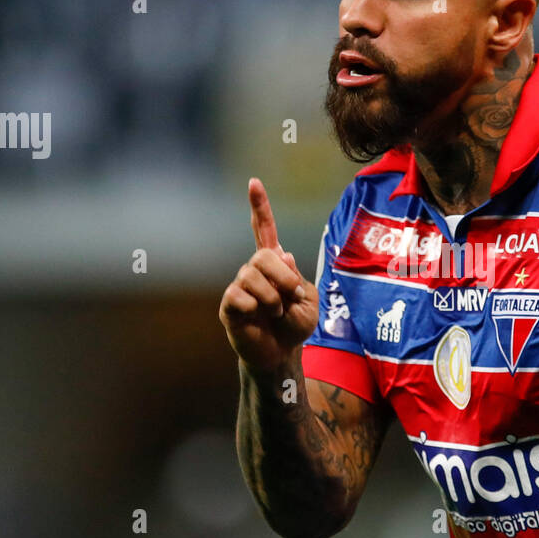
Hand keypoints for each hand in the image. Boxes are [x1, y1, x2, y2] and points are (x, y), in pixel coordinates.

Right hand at [219, 178, 318, 371]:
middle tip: (291, 298)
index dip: (259, 207)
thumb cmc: (295, 326)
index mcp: (274, 264)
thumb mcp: (309, 302)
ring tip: (275, 313)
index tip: (254, 182)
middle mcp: (254, 270)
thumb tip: (283, 255)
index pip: (264, 230)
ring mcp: (240, 286)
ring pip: (252, 277)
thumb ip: (298, 279)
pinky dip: (256, 309)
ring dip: (272, 298)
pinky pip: (239, 297)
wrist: (280, 354)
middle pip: (264, 257)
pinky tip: (257, 318)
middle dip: (284, 278)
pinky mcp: (229, 305)